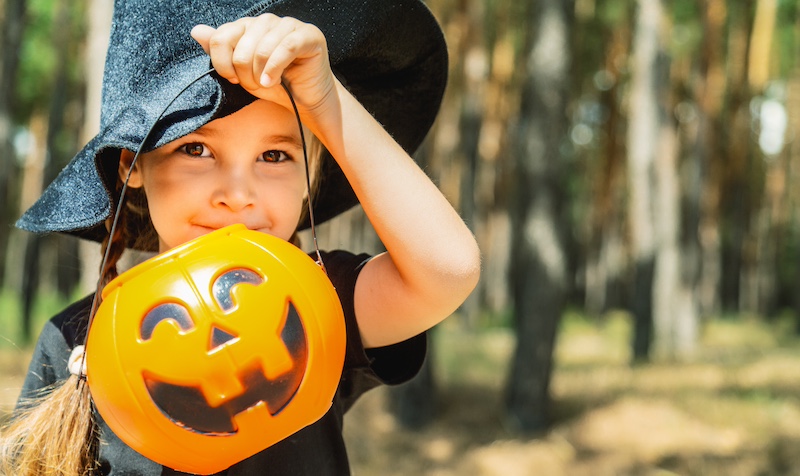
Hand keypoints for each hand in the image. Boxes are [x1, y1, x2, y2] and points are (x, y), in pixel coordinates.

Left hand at [191, 14, 335, 117]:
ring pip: (263, 46)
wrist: (307, 102)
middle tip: (255, 85)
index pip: (223, 35)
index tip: (232, 79)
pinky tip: (273, 82)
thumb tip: (196, 30)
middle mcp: (268, 21)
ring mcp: (290, 25)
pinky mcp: (310, 35)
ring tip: (267, 85)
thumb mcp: (242, 74)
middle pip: (242, 43)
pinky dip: (275, 68)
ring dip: (261, 73)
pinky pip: (286, 46)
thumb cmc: (277, 87)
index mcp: (250, 26)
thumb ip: (220, 52)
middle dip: (245, 72)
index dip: (222, 61)